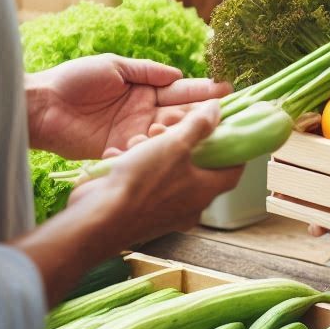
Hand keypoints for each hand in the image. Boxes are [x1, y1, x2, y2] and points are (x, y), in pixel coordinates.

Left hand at [27, 54, 230, 160]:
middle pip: (179, 112)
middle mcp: (143, 111)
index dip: (203, 90)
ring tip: (202, 128)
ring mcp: (132, 133)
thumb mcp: (114, 66)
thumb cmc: (74, 79)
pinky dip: (157, 148)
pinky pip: (144, 150)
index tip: (227, 90)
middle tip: (228, 114)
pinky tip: (172, 147)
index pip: (179, 89)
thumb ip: (146, 71)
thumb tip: (177, 74)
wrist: (40, 105)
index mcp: (144, 88)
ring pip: (166, 133)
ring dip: (183, 130)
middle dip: (203, 112)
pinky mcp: (118, 151)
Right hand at [68, 101, 242, 242]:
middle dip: (179, 139)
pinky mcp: (137, 210)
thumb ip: (199, 125)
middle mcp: (187, 205)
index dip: (231, 146)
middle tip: (164, 126)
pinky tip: (119, 154)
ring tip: (137, 140)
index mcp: (205, 192)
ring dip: (151, 147)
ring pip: (165, 168)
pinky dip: (132, 163)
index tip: (223, 127)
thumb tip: (217, 109)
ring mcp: (162, 210)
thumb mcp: (175, 144)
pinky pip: (142, 180)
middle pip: (194, 163)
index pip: (233, 168)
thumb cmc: (142, 183)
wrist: (96, 219)